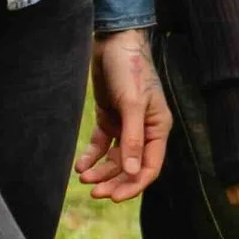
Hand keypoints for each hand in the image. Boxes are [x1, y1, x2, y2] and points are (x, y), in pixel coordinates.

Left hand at [78, 29, 169, 201]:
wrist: (114, 41)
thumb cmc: (130, 69)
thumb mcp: (131, 104)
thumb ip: (132, 139)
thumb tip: (132, 173)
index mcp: (158, 128)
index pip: (150, 166)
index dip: (134, 185)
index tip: (114, 197)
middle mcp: (144, 130)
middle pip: (130, 167)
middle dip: (114, 181)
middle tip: (94, 193)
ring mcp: (126, 125)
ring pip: (115, 159)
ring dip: (101, 171)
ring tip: (84, 179)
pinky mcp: (109, 117)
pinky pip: (102, 144)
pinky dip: (92, 156)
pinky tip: (81, 166)